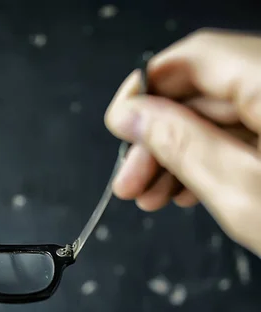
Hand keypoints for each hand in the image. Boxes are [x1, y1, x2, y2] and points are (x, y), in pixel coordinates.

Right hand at [104, 29, 260, 255]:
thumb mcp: (244, 191)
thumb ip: (180, 145)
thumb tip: (132, 115)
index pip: (192, 59)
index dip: (145, 90)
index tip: (120, 127)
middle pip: (202, 93)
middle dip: (157, 138)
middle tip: (129, 182)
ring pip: (220, 116)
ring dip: (179, 154)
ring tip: (153, 197)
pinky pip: (245, 132)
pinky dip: (212, 159)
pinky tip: (189, 189)